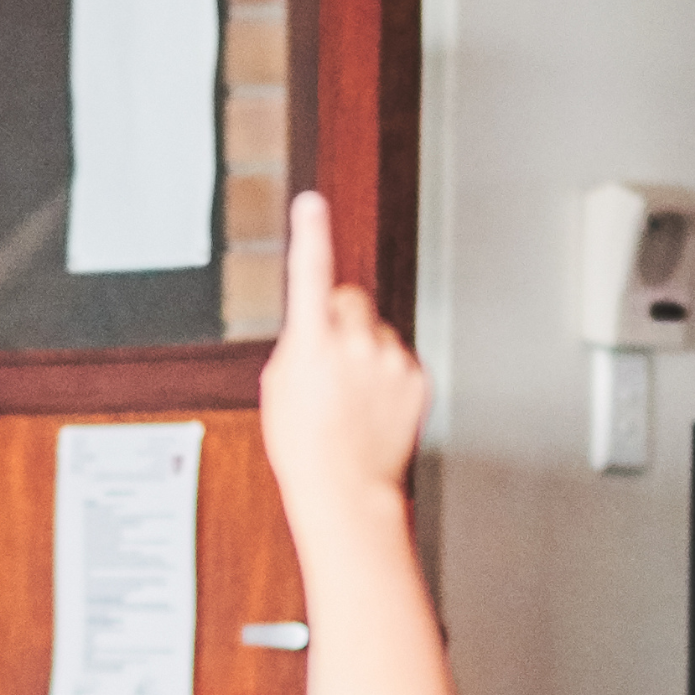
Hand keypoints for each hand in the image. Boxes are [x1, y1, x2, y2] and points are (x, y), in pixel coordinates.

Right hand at [254, 188, 430, 522]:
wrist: (346, 488)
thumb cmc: (305, 446)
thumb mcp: (279, 388)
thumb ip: (298, 346)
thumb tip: (315, 330)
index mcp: (312, 342)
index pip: (310, 273)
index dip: (310, 234)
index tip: (311, 206)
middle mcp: (355, 343)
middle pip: (349, 299)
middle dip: (340, 319)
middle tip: (330, 361)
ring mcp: (390, 360)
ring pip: (375, 333)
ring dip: (364, 353)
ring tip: (352, 398)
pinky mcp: (415, 377)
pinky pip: (398, 359)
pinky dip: (386, 377)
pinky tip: (372, 408)